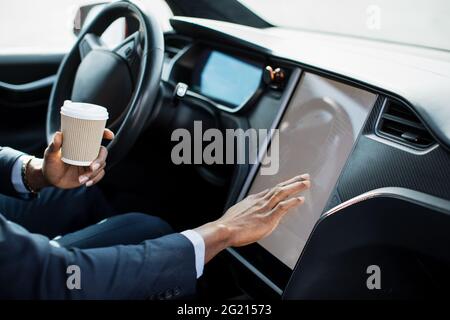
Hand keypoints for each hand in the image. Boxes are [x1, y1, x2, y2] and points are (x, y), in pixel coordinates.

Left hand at [26, 129, 113, 190]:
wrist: (49, 178)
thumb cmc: (50, 162)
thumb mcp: (50, 154)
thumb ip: (54, 145)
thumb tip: (59, 135)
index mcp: (81, 143)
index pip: (96, 136)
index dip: (105, 133)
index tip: (110, 136)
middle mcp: (88, 152)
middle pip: (103, 153)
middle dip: (100, 160)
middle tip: (92, 168)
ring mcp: (91, 163)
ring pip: (102, 166)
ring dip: (94, 173)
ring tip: (81, 179)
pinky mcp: (91, 173)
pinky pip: (100, 175)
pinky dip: (95, 180)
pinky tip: (86, 183)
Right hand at [194, 174, 310, 262]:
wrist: (225, 229)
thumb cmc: (229, 225)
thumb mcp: (238, 212)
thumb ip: (247, 211)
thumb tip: (251, 212)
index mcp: (254, 200)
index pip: (272, 190)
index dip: (283, 185)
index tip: (290, 181)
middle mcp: (261, 201)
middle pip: (280, 187)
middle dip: (293, 181)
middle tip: (304, 176)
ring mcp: (265, 208)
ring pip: (283, 193)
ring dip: (296, 187)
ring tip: (306, 182)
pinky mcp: (268, 218)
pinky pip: (283, 207)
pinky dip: (292, 202)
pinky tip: (300, 199)